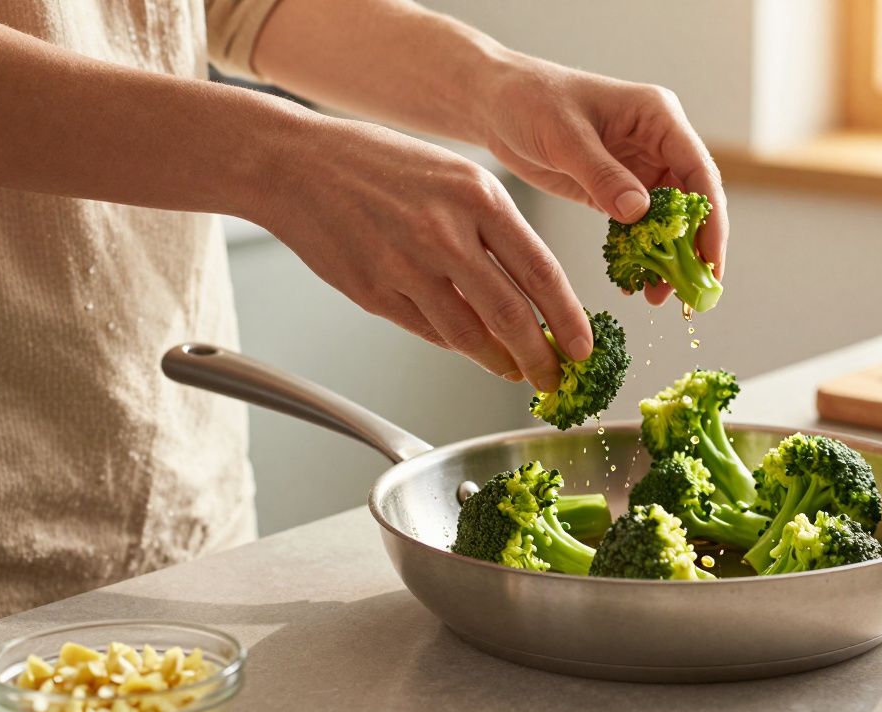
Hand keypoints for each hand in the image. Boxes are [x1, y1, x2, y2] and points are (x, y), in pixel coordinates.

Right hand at [254, 115, 590, 391]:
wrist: (297, 165)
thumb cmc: (379, 165)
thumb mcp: (455, 176)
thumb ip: (495, 229)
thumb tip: (533, 289)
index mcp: (478, 197)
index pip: (541, 272)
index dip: (569, 319)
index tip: (584, 346)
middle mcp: (445, 233)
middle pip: (511, 316)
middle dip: (541, 358)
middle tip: (555, 377)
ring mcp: (406, 267)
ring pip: (470, 336)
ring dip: (500, 362)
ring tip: (516, 371)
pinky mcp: (375, 293)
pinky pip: (430, 333)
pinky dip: (457, 346)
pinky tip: (471, 348)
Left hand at [478, 57, 727, 305]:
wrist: (497, 104)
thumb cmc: (530, 100)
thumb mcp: (564, 136)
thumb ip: (602, 174)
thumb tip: (640, 212)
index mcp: (658, 117)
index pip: (699, 171)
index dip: (710, 218)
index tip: (709, 260)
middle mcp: (657, 142)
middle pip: (691, 202)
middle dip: (692, 248)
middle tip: (687, 293)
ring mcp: (639, 168)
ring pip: (668, 220)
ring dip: (667, 257)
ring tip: (657, 295)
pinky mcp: (617, 189)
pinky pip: (639, 227)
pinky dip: (640, 254)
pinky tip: (634, 280)